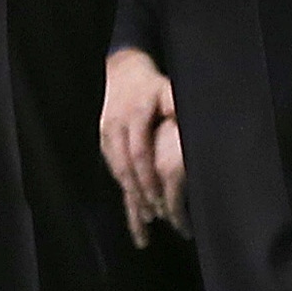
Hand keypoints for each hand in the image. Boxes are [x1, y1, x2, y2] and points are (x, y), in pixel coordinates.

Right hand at [98, 48, 185, 244]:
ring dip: (131, 195)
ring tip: (145, 220)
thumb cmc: (153, 85)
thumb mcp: (168, 90)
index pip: (140, 151)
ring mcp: (108, 133)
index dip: (149, 177)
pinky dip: (123, 189)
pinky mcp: (104, 140)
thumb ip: (177, 105)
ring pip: (117, 169)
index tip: (161, 198)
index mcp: (137, 112)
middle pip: (126, 165)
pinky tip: (133, 209)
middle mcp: (119, 124)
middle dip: (140, 192)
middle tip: (155, 215)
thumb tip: (187, 120)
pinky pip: (112, 168)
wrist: (123, 70)